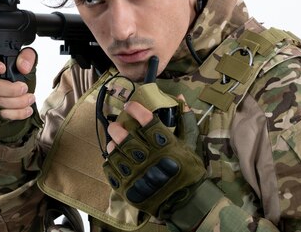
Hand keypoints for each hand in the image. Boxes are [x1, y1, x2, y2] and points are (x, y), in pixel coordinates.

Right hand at [0, 48, 36, 120]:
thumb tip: (23, 67)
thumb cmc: (19, 71)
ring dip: (17, 102)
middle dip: (10, 90)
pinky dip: (17, 113)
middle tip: (23, 88)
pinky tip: (27, 109)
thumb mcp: (25, 59)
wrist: (21, 86)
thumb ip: (26, 56)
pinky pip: (2, 115)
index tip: (2, 68)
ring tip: (29, 98)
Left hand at [102, 96, 210, 225]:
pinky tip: (114, 160)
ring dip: (112, 145)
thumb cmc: (189, 172)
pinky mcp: (127, 187)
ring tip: (114, 143)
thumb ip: (185, 121)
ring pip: (115, 153)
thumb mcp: (190, 145)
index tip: (130, 105)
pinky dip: (110, 164)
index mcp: (163, 145)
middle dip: (116, 128)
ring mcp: (135, 173)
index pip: (146, 120)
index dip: (135, 109)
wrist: (185, 202)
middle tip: (116, 125)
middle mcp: (147, 157)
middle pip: (124, 137)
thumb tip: (181, 98)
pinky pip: (111, 171)